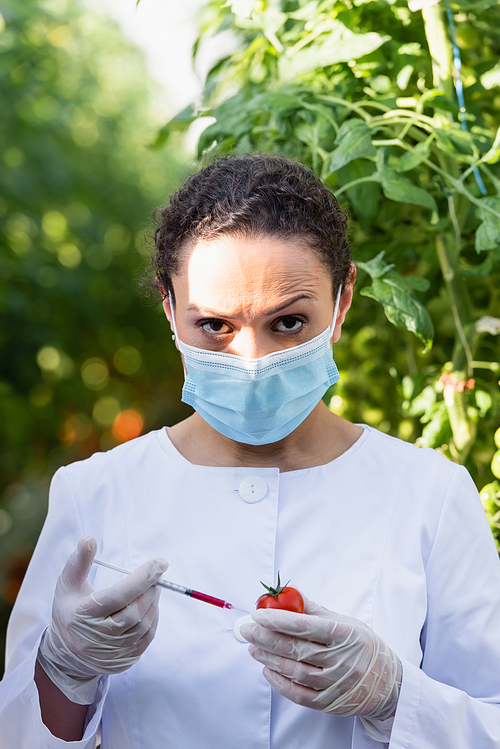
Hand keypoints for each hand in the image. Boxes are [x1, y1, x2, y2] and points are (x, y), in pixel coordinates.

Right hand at [37, 536, 167, 703]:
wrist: (66, 653)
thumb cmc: (69, 609)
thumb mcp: (68, 584)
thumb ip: (79, 561)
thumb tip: (89, 538)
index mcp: (83, 615)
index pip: (118, 596)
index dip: (142, 578)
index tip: (160, 563)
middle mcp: (97, 638)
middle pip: (134, 612)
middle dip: (150, 589)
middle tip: (157, 573)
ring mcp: (111, 653)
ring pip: (143, 625)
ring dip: (153, 602)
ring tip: (154, 587)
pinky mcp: (123, 661)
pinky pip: (147, 637)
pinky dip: (153, 618)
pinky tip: (150, 606)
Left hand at [239, 596, 400, 732]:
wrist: (389, 684)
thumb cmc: (365, 647)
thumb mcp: (347, 622)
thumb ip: (316, 611)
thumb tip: (290, 594)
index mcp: (345, 635)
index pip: (306, 626)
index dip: (279, 620)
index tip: (259, 614)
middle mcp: (341, 660)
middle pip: (296, 648)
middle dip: (267, 637)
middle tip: (248, 629)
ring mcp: (335, 684)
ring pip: (294, 671)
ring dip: (269, 658)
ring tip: (253, 646)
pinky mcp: (329, 703)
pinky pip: (298, 694)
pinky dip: (279, 682)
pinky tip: (267, 669)